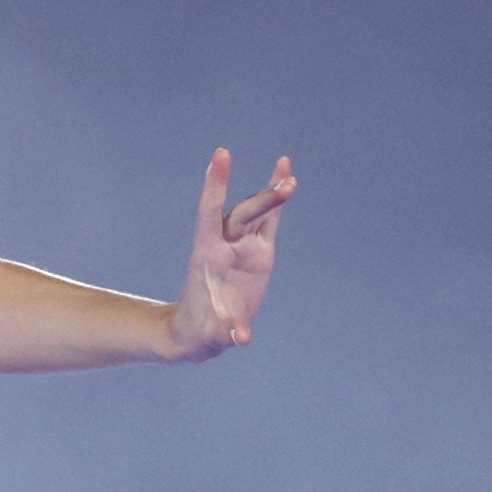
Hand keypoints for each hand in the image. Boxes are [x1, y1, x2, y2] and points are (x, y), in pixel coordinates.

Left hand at [166, 146, 293, 359]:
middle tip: (287, 188)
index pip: (210, 212)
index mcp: (206, 255)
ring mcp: (242, 246)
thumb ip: (227, 332)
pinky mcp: (258, 252)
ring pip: (258, 212)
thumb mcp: (211, 336)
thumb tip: (242, 337)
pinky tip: (288, 175)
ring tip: (291, 178)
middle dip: (263, 200)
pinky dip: (278, 201)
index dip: (215, 185)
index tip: (222, 154)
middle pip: (243, 213)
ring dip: (273, 195)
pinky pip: (270, 220)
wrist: (200, 331)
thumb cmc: (201, 332)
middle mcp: (224, 244)